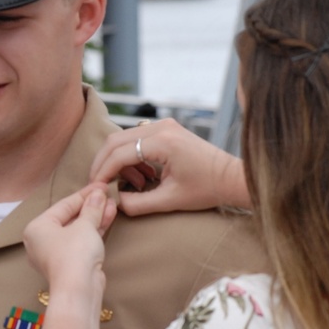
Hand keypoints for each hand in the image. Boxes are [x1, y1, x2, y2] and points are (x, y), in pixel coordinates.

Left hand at [23, 185, 115, 307]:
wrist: (78, 290)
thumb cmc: (75, 253)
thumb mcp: (85, 225)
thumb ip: (92, 208)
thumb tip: (99, 194)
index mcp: (37, 228)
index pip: (63, 205)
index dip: (84, 194)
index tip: (101, 185)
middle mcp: (42, 240)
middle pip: (70, 217)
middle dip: (90, 206)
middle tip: (108, 194)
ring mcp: (56, 253)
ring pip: (77, 230)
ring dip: (95, 217)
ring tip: (112, 203)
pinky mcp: (69, 264)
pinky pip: (81, 241)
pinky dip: (93, 230)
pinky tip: (108, 217)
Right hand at [89, 119, 249, 214]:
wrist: (232, 178)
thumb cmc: (207, 189)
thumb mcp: (170, 201)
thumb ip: (137, 204)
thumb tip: (114, 203)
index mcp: (163, 142)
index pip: (119, 154)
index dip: (103, 172)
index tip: (95, 189)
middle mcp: (161, 127)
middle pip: (115, 141)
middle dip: (102, 164)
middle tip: (98, 184)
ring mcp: (164, 125)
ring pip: (123, 139)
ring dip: (117, 161)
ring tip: (129, 184)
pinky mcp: (166, 129)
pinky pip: (136, 139)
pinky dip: (130, 157)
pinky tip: (142, 176)